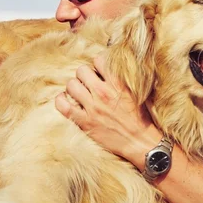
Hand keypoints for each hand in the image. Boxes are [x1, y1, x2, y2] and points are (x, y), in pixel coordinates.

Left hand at [55, 53, 161, 167]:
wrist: (140, 142)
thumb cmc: (141, 117)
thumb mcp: (137, 91)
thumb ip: (124, 77)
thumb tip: (112, 66)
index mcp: (118, 83)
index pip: (98, 60)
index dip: (97, 65)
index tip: (99, 72)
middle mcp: (103, 92)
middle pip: (81, 70)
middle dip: (84, 75)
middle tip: (89, 83)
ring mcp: (93, 107)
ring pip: (71, 84)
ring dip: (74, 87)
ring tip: (79, 92)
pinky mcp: (85, 122)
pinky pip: (63, 106)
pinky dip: (61, 100)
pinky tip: (66, 99)